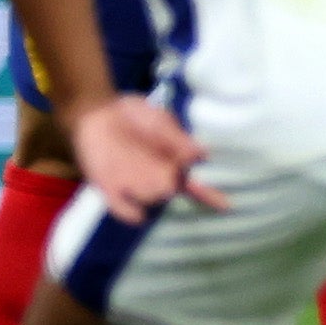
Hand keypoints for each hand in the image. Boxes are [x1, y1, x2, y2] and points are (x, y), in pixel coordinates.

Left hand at [63, 94, 222, 220]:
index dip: (211, 196)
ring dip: (150, 192)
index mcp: (172, 164)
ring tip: (139, 168)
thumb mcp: (160, 120)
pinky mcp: (109, 188)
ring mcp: (132, 185)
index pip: (195, 185)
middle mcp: (155, 179)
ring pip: (149, 199)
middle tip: (162, 164)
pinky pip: (121, 209)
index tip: (228, 206)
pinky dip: (129, 213)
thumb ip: (178, 139)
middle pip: (170, 192)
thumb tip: (203, 154)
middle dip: (169, 183)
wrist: (97, 111)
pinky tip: (134, 209)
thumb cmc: (134, 114)